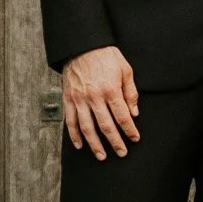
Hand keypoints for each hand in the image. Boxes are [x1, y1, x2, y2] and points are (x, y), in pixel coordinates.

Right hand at [60, 44, 139, 159]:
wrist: (82, 45)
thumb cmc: (105, 56)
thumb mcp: (125, 70)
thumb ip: (130, 92)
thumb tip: (134, 112)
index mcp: (110, 90)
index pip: (123, 116)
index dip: (130, 130)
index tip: (134, 139)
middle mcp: (94, 97)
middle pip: (106, 126)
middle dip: (115, 142)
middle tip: (121, 153)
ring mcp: (79, 99)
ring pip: (87, 128)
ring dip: (95, 144)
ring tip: (101, 156)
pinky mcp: (68, 98)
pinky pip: (71, 121)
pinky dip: (74, 135)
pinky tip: (80, 145)